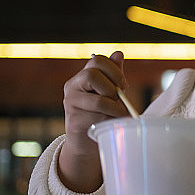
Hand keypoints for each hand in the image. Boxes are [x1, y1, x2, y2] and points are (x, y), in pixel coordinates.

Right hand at [58, 51, 129, 191]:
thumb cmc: (101, 113)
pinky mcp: (73, 121)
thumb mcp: (111, 92)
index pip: (97, 60)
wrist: (86, 141)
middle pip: (92, 75)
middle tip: (119, 97)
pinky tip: (111, 123)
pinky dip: (110, 120)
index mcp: (82, 76)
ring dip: (114, 107)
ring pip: (99, 100)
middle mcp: (73, 86)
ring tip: (118, 113)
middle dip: (112, 86)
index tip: (123, 84)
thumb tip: (118, 53)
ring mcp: (71, 103)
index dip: (114, 70)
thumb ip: (114, 74)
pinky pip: (98, 118)